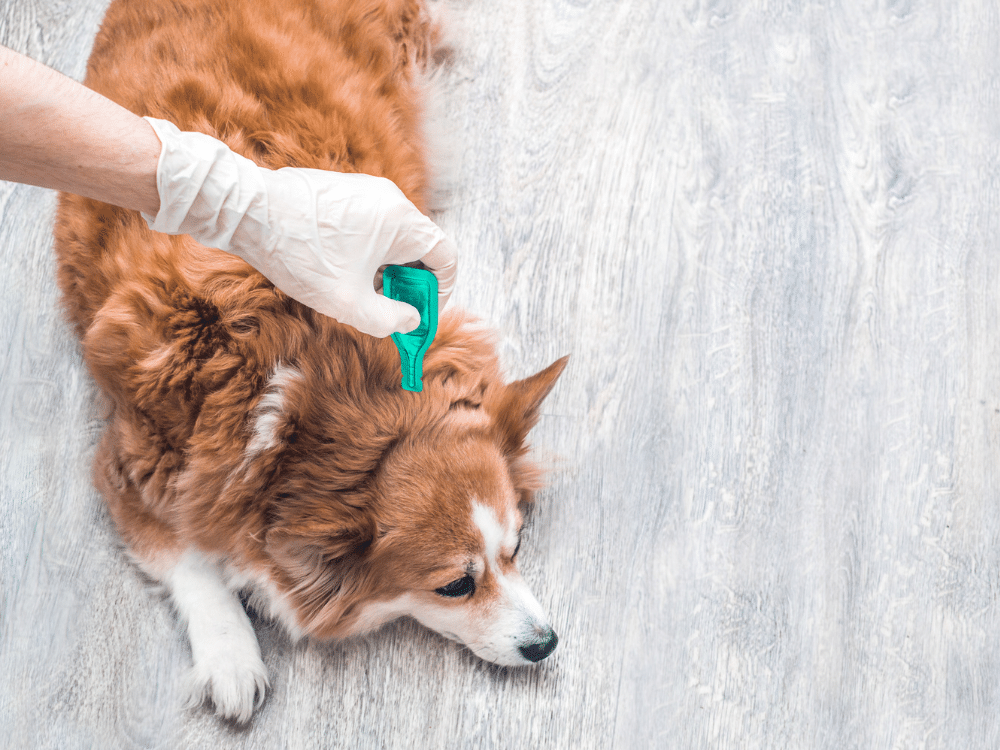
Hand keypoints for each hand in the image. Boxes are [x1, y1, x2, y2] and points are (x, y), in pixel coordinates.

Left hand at [141, 118, 456, 336]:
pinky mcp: (346, 190)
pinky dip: (371, 252)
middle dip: (412, 283)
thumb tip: (411, 321)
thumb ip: (388, 320)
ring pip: (396, 237)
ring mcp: (368, 191)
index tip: (422, 313)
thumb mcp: (348, 303)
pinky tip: (344, 271)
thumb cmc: (299, 254)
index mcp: (401, 222)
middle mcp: (391, 199)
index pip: (447, 256)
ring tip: (364, 293)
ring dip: (389, 269)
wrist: (248, 211)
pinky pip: (374, 225)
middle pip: (422, 246)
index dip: (441, 291)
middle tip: (393, 310)